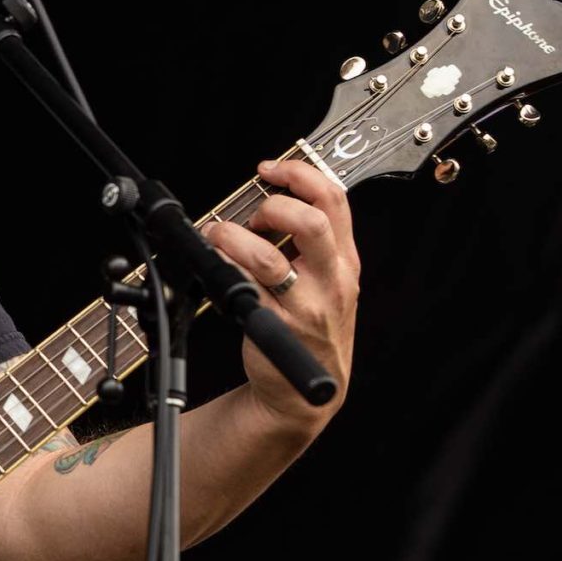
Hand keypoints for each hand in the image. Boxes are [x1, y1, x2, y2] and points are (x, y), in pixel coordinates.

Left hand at [204, 158, 359, 427]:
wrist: (302, 391)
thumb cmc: (310, 327)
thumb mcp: (328, 281)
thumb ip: (311, 242)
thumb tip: (270, 198)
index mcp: (344, 260)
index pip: (334, 199)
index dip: (300, 174)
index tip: (270, 169)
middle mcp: (331, 280)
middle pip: (312, 222)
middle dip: (273, 206)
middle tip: (252, 215)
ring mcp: (304, 305)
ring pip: (269, 258)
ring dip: (234, 237)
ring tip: (219, 234)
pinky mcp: (274, 326)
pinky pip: (244, 288)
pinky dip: (224, 269)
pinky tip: (216, 265)